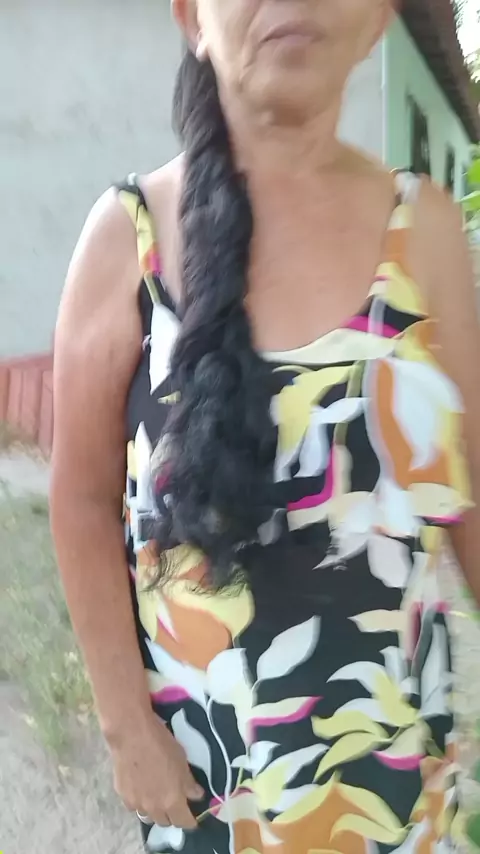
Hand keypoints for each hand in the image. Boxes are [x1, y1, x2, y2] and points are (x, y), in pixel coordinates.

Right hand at [109, 711, 203, 828]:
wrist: (132, 734)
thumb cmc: (162, 744)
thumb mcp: (182, 761)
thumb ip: (189, 783)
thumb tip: (196, 795)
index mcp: (172, 801)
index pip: (184, 822)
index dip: (190, 820)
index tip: (193, 817)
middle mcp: (154, 808)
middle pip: (165, 822)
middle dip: (172, 815)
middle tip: (174, 802)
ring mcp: (136, 803)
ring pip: (147, 816)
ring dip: (154, 810)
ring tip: (156, 797)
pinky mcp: (122, 795)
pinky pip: (134, 805)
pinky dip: (139, 801)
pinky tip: (141, 788)